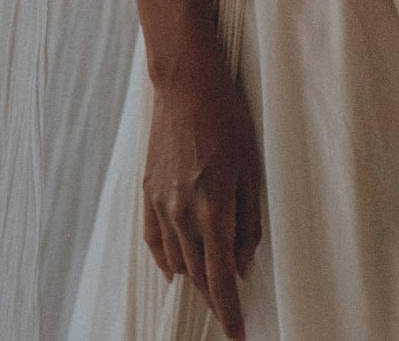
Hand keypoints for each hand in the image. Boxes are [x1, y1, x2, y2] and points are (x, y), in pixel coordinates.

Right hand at [142, 63, 262, 340]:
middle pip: (197, 273)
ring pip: (175, 259)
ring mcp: (160, 201)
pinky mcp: (147, 191)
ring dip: (193, 278)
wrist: (186, 84)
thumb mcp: (251, 170)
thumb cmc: (227, 120)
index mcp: (213, 207)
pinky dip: (165, 259)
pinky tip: (174, 269)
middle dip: (215, 297)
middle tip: (229, 311)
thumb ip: (248, 222)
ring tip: (209, 287)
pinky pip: (153, 239)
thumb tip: (243, 265)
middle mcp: (182, 211)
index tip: (238, 334)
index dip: (230, 311)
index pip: (220, 278)